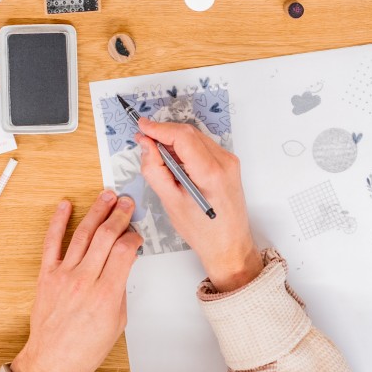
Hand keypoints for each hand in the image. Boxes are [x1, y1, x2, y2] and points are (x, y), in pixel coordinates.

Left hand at [10, 191, 142, 371]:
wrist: (51, 362)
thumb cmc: (84, 349)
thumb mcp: (117, 322)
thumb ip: (120, 289)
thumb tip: (123, 265)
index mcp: (106, 294)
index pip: (124, 250)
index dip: (133, 237)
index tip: (136, 235)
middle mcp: (84, 280)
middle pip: (106, 236)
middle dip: (120, 215)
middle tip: (127, 203)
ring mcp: (64, 276)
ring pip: (84, 234)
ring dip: (97, 211)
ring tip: (107, 197)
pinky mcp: (47, 276)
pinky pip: (52, 243)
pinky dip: (58, 222)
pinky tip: (65, 206)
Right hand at [138, 117, 263, 291]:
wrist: (230, 245)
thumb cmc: (202, 231)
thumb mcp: (171, 203)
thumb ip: (156, 171)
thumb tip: (146, 145)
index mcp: (211, 173)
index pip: (183, 137)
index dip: (159, 128)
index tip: (141, 126)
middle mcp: (225, 162)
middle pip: (190, 134)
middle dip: (164, 133)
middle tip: (143, 141)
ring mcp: (230, 161)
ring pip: (196, 138)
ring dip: (174, 140)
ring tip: (156, 153)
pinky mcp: (229, 164)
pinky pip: (203, 146)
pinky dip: (186, 148)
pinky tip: (174, 160)